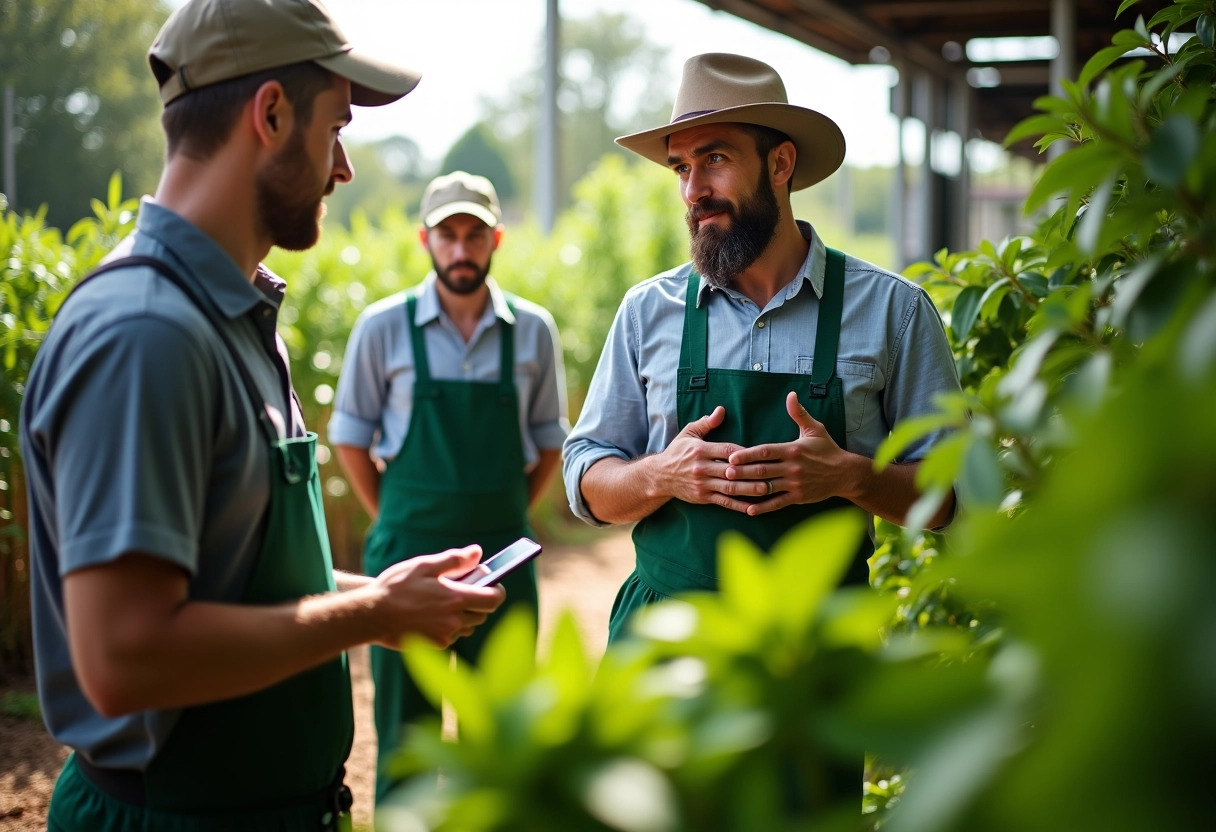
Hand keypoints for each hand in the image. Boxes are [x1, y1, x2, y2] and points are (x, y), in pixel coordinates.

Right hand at [369, 546, 505, 647]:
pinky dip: (450, 626)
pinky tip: (433, 615)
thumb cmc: (396, 588)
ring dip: (465, 614)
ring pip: (468, 626)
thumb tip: (477, 553)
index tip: (494, 584)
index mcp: (455, 598)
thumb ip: (455, 560)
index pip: (493, 599)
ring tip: (445, 601)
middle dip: (479, 601)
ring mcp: (445, 636)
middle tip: (463, 588)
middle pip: (483, 614)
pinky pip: (453, 635)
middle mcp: (454, 620)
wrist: (371, 615)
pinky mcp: (436, 646)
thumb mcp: (424, 566)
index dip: (498, 591)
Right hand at [657, 406, 765, 511]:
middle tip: (772, 472)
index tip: (761, 453)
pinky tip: (753, 507)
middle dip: (752, 472)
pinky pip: (724, 502)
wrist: (660, 476)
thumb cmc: (677, 452)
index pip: (727, 450)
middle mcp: (702, 468)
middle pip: (732, 470)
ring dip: (749, 489)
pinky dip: (739, 505)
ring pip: (730, 487)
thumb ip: (706, 423)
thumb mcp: (688, 434)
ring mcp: (703, 484)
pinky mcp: (703, 497)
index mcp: (701, 450)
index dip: (744, 452)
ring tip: (767, 489)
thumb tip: (721, 410)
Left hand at [724, 391, 851, 515]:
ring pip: (767, 487)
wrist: (845, 474)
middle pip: (762, 470)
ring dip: (748, 489)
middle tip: (724, 473)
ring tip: (730, 490)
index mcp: (792, 450)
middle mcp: (792, 467)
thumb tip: (790, 394)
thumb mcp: (815, 429)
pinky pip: (777, 503)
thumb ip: (799, 413)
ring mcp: (795, 484)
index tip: (731, 456)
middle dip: (742, 472)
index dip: (748, 454)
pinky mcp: (798, 497)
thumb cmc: (827, 450)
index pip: (766, 452)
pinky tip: (749, 509)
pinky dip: (763, 507)